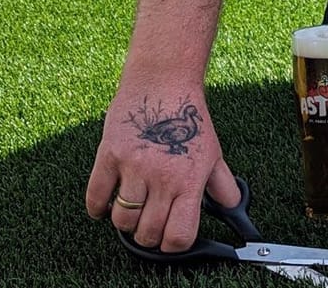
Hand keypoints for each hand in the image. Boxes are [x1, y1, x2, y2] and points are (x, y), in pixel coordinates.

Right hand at [84, 87, 239, 251]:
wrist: (163, 83)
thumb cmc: (187, 118)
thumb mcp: (213, 153)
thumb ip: (222, 185)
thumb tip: (232, 207)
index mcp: (189, 181)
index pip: (179, 235)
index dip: (174, 245)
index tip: (170, 239)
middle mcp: (162, 178)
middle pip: (148, 233)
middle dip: (148, 235)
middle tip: (149, 224)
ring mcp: (133, 167)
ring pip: (122, 220)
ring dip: (125, 222)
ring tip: (131, 210)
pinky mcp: (108, 156)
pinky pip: (94, 197)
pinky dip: (97, 208)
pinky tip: (107, 203)